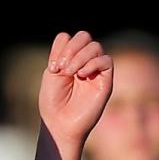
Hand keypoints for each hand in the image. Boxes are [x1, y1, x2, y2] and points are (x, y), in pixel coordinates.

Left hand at [39, 31, 112, 146]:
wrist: (60, 122)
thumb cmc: (53, 101)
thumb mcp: (52, 73)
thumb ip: (62, 54)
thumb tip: (74, 43)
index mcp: (68, 59)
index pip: (68, 38)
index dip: (61, 47)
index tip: (53, 67)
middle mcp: (83, 62)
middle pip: (84, 37)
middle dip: (71, 48)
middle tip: (62, 68)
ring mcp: (95, 70)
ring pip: (95, 46)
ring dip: (79, 57)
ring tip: (70, 73)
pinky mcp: (106, 80)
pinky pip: (106, 61)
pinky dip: (92, 64)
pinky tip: (82, 76)